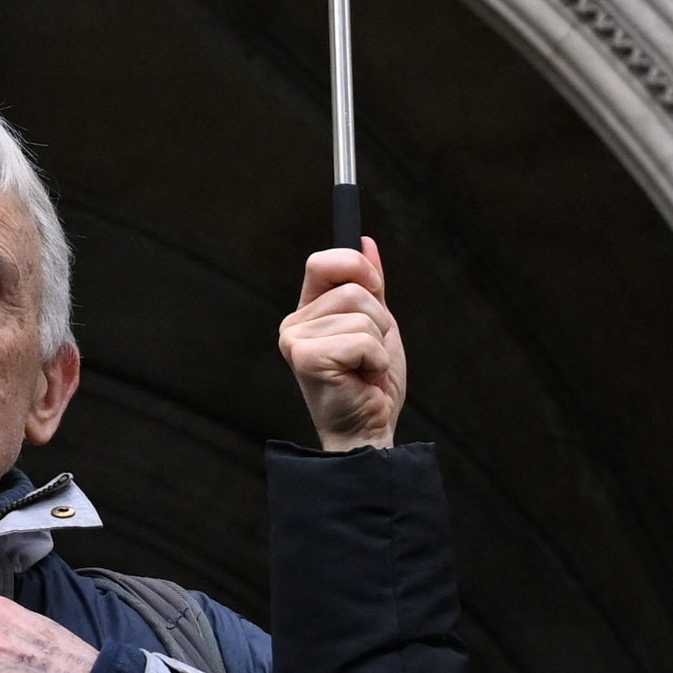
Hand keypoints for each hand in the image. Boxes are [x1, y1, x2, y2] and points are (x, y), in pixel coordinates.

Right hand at [281, 243, 403, 449]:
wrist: (369, 431)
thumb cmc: (371, 384)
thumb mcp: (377, 326)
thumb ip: (370, 287)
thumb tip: (366, 241)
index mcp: (308, 312)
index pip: (323, 262)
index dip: (356, 267)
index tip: (376, 288)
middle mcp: (295, 323)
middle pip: (352, 289)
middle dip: (378, 320)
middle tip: (369, 353)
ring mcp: (295, 340)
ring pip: (360, 315)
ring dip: (378, 345)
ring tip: (366, 369)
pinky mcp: (306, 358)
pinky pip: (361, 340)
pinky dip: (375, 361)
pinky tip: (363, 380)